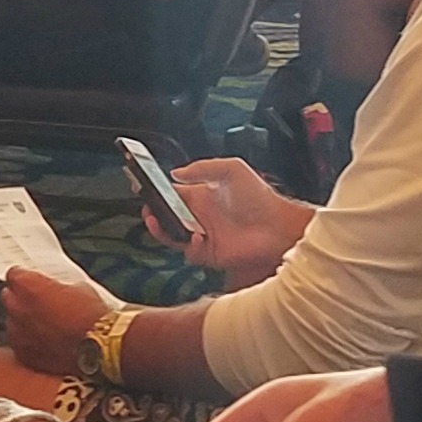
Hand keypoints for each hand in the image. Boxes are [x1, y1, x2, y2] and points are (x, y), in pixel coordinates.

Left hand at [2, 265, 116, 377]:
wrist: (101, 347)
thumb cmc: (92, 318)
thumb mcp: (79, 288)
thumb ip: (58, 287)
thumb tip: (57, 290)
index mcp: (29, 287)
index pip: (13, 275)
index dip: (23, 277)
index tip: (29, 280)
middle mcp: (18, 308)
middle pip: (8, 297)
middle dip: (20, 298)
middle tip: (36, 302)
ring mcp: (18, 333)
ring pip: (12, 322)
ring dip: (22, 321)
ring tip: (42, 324)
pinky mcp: (24, 354)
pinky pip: (18, 343)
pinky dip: (27, 342)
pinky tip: (43, 342)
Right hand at [161, 159, 312, 287]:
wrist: (278, 226)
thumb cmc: (260, 198)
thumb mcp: (233, 170)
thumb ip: (204, 167)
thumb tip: (177, 172)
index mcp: (202, 196)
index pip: (172, 194)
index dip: (156, 191)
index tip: (144, 186)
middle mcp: (200, 217)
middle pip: (167, 216)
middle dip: (153, 213)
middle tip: (147, 208)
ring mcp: (203, 236)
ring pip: (172, 236)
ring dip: (161, 230)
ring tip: (155, 222)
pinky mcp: (210, 254)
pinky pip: (190, 252)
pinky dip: (188, 245)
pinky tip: (195, 236)